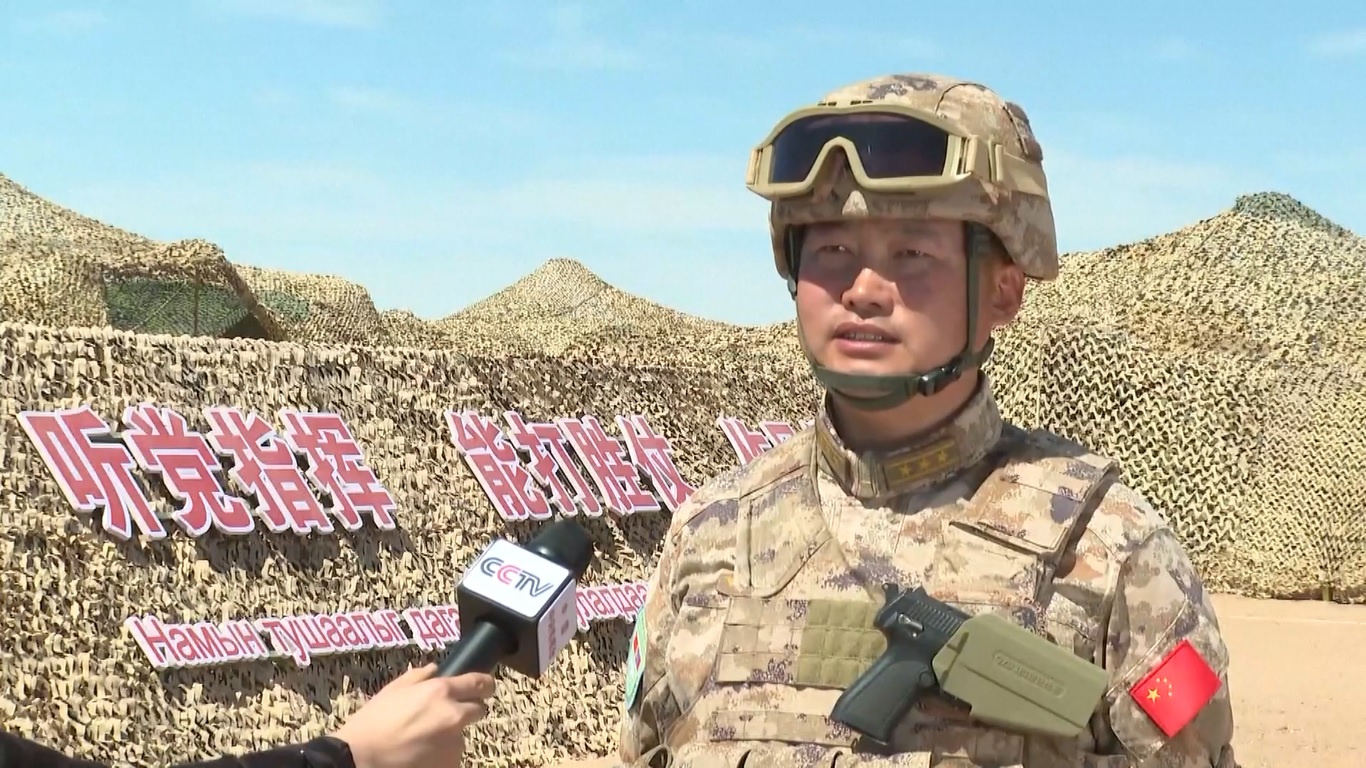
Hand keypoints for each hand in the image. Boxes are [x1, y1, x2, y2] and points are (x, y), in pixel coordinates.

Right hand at [330, 664, 495, 767]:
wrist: (361, 757)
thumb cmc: (373, 721)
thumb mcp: (393, 690)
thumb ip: (418, 676)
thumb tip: (435, 669)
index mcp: (440, 692)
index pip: (479, 683)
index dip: (486, 684)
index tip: (486, 687)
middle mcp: (453, 715)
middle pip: (479, 709)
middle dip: (468, 709)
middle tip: (446, 716)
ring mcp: (454, 742)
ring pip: (462, 734)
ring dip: (451, 734)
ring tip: (424, 738)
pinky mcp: (450, 763)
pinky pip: (452, 755)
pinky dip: (442, 754)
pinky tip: (422, 753)